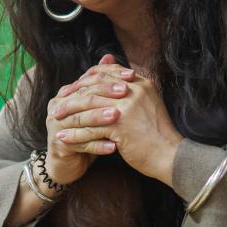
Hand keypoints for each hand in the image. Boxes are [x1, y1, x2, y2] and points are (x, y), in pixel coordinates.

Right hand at [43, 56, 124, 186]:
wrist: (69, 163)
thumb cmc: (86, 131)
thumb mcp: (95, 106)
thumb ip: (101, 84)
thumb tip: (109, 56)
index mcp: (66, 94)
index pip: (89, 81)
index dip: (110, 77)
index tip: (133, 76)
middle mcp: (57, 106)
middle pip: (83, 97)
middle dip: (106, 94)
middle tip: (126, 92)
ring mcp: (56, 126)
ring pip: (81, 120)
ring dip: (100, 118)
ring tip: (119, 117)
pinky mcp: (58, 145)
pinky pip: (80, 144)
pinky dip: (98, 145)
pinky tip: (114, 147)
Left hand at [52, 55, 183, 185]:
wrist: (170, 155)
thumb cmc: (157, 132)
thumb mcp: (147, 103)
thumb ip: (130, 90)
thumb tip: (110, 83)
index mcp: (140, 82)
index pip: (106, 72)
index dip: (86, 79)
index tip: (72, 87)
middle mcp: (133, 90)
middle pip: (94, 86)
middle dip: (73, 95)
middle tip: (58, 103)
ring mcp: (127, 107)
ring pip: (89, 106)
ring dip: (69, 113)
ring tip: (55, 118)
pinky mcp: (120, 126)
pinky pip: (90, 128)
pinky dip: (75, 132)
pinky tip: (63, 137)